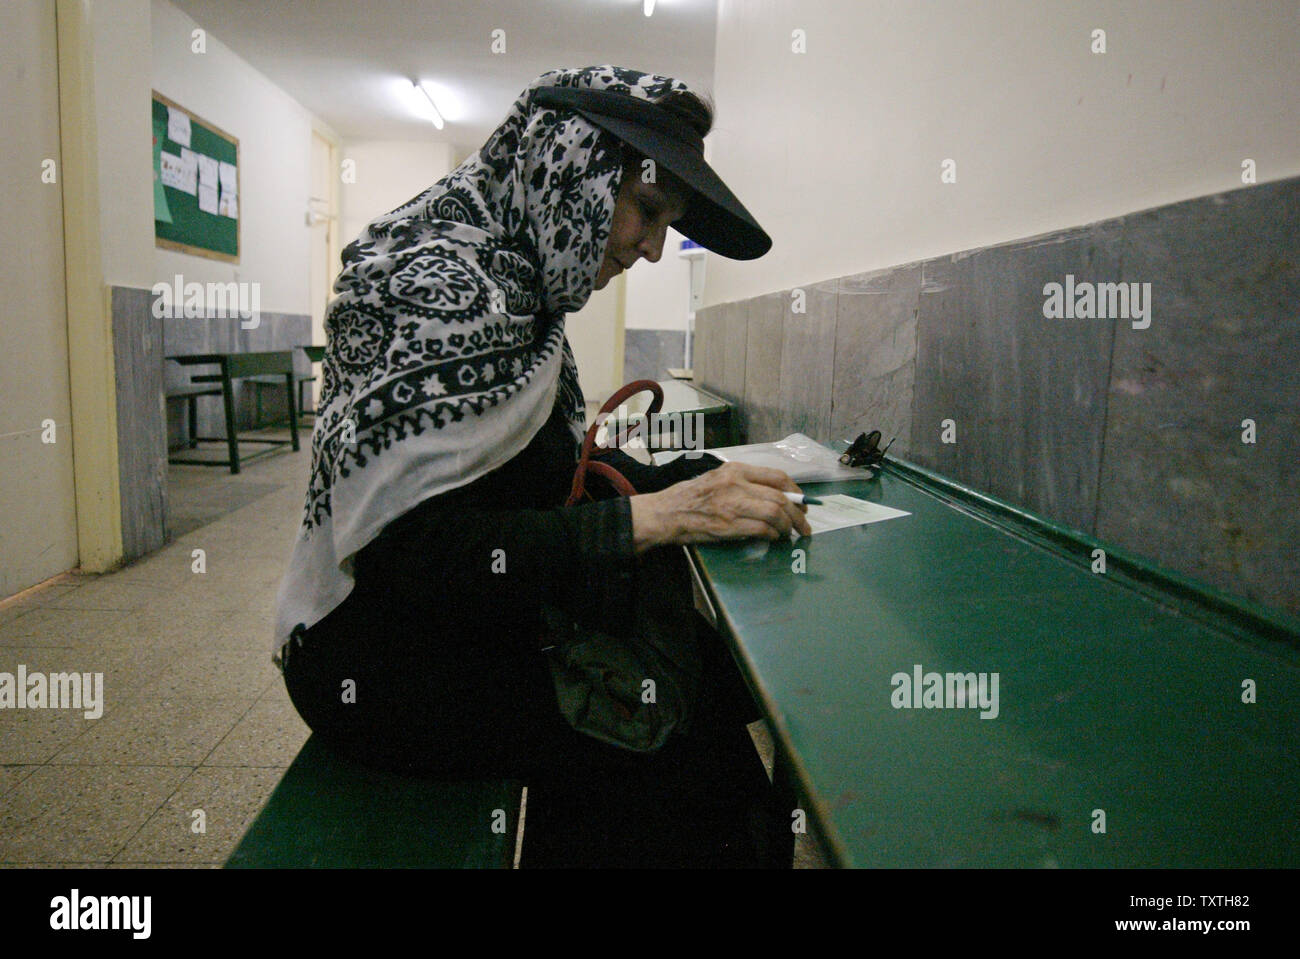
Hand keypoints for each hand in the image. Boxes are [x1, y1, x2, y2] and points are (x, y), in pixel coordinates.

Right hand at [629, 462, 812, 552]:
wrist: (665, 513)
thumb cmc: (690, 497)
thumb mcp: (717, 479)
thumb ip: (743, 484)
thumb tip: (774, 498)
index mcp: (735, 470)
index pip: (777, 477)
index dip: (796, 492)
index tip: (802, 503)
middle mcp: (736, 484)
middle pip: (780, 498)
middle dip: (798, 515)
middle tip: (804, 526)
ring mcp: (733, 504)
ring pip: (775, 513)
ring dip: (787, 527)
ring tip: (789, 535)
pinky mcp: (729, 525)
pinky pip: (762, 529)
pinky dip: (773, 535)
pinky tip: (773, 538)